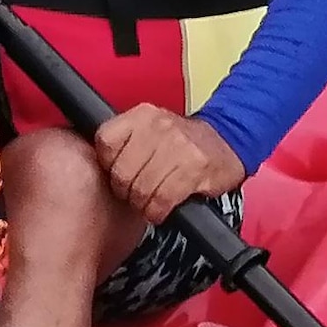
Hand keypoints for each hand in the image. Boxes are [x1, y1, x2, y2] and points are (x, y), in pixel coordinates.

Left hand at [90, 103, 243, 231]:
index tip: (118, 174)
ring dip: (142, 204)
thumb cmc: (183, 141)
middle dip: (125, 191)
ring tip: (149, 203)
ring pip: (141, 188)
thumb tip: (97, 165)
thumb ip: (125, 141)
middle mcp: (159, 126)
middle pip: (122, 171)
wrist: (229, 140)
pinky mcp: (194, 168)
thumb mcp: (151, 128)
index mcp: (142, 115)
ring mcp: (178, 146)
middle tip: (134, 195)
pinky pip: (162, 199)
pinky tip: (162, 209)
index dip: (108, 165)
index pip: (105, 141)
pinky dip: (158, 211)